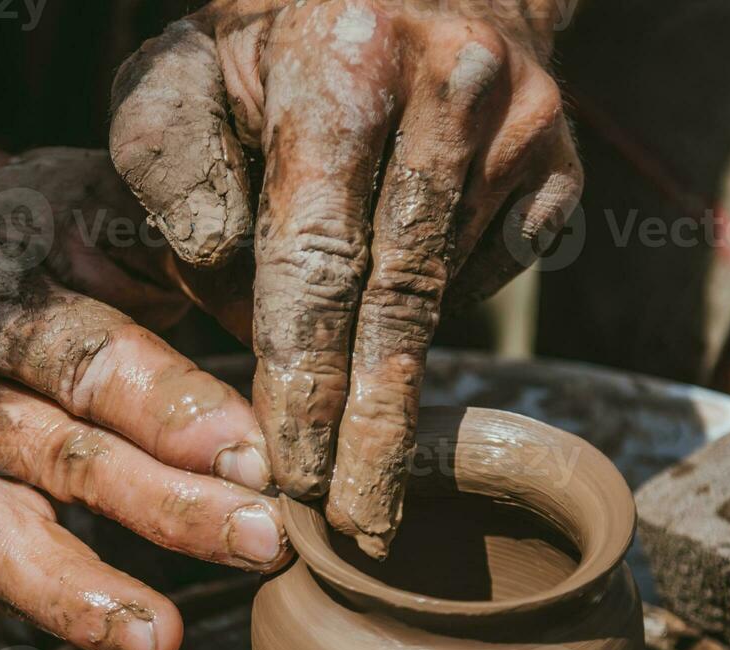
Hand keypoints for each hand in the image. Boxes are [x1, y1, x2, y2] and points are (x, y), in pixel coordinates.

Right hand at [0, 148, 289, 649]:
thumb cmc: (72, 229)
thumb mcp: (131, 217)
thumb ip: (211, 273)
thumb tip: (322, 359)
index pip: (90, 351)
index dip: (177, 410)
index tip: (265, 458)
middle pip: (58, 439)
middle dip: (166, 501)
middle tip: (263, 542)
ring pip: (7, 523)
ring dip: (97, 585)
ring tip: (167, 640)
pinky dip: (66, 608)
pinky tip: (140, 644)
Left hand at [111, 0, 582, 556]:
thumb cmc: (264, 47)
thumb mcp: (181, 76)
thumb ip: (170, 172)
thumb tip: (222, 282)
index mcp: (345, 65)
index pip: (317, 254)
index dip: (304, 374)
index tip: (292, 469)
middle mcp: (453, 91)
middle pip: (404, 299)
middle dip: (372, 425)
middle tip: (350, 523)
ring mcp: (523, 130)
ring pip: (446, 297)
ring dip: (398, 393)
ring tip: (366, 489)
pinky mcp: (559, 169)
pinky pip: (489, 279)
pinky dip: (430, 317)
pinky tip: (386, 327)